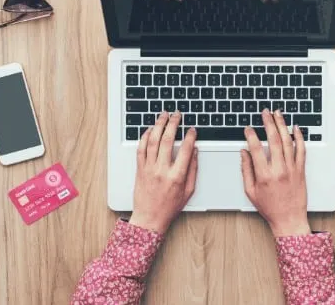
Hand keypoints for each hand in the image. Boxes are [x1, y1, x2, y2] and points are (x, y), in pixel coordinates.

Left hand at [129, 111, 197, 232]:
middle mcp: (162, 170)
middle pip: (167, 140)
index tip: (192, 129)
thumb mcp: (188, 190)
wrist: (149, 219)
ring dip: (158, 125)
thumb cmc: (169, 207)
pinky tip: (149, 130)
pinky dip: (145, 137)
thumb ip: (193, 169)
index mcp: (176, 176)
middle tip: (177, 115)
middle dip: (173, 124)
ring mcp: (149, 169)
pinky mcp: (139, 169)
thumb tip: (194, 150)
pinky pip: (141, 149)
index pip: (185, 149)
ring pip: (152, 141)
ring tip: (163, 116)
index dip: (190, 136)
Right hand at [241, 109, 309, 236]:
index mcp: (264, 175)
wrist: (289, 220)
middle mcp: (279, 170)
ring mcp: (292, 169)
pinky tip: (295, 128)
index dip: (251, 135)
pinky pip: (301, 150)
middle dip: (268, 122)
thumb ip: (246, 170)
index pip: (256, 148)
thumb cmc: (269, 208)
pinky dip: (299, 137)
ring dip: (282, 125)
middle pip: (274, 140)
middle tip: (265, 112)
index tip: (248, 128)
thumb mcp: (251, 191)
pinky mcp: (301, 170)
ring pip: (288, 141)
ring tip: (278, 114)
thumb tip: (244, 152)